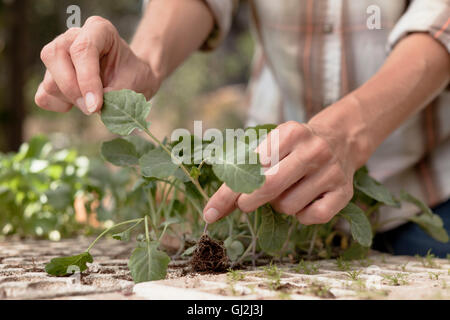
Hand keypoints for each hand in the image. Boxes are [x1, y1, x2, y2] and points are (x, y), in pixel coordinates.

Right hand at [35, 16, 159, 114]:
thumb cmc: (134, 76)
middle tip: (94, 107)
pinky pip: (44, 96)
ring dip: (71, 100)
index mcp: (98, 30)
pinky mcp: (51, 77)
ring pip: (50, 81)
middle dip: (73, 89)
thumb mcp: (135, 83)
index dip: (87, 79)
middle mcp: (72, 37)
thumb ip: (114, 94)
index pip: (82, 49)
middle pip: (54, 57)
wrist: (133, 80)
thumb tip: (91, 106)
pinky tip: (78, 104)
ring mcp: (58, 56)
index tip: (96, 105)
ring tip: (94, 103)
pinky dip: (59, 105)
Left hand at [203, 120, 357, 224]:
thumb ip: (243, 174)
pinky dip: (303, 215)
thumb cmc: (294, 148)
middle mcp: (313, 150)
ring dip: (280, 206)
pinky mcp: (344, 191)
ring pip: (289, 206)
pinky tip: (305, 200)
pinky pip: (313, 217)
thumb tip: (214, 208)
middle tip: (244, 204)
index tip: (210, 213)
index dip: (227, 193)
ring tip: (288, 191)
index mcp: (289, 133)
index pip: (250, 168)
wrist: (341, 139)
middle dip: (248, 202)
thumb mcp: (271, 147)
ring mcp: (331, 171)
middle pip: (269, 186)